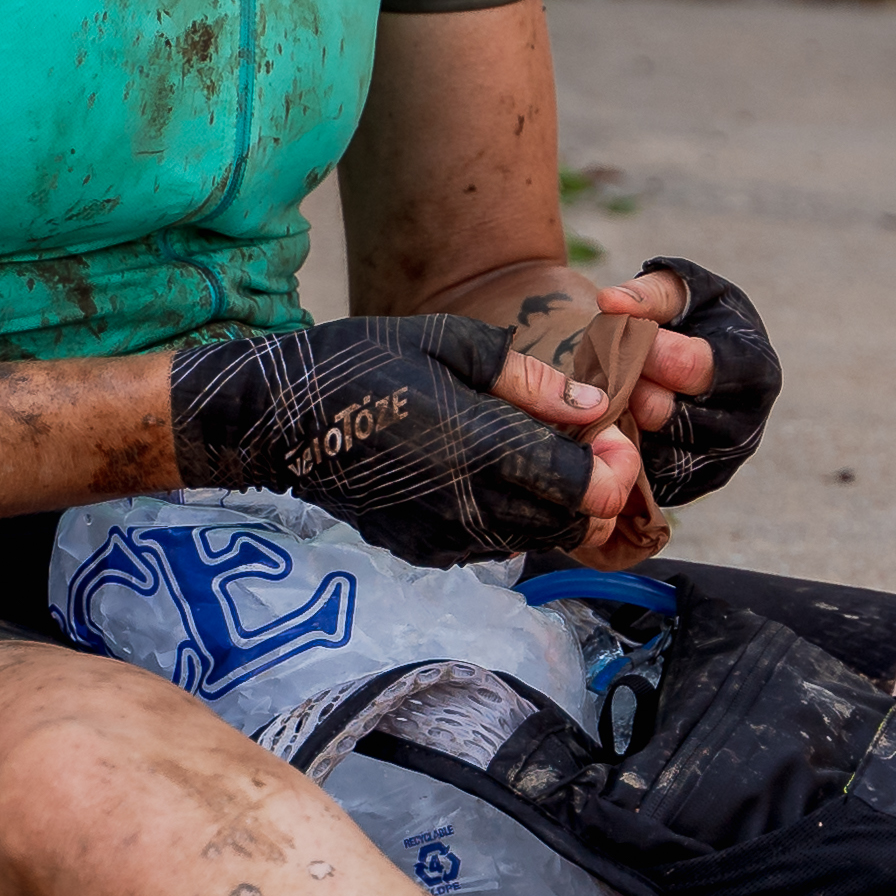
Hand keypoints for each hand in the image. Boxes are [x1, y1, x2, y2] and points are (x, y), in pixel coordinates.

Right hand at [164, 315, 627, 565]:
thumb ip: (528, 380)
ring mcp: (442, 538)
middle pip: (570, 524)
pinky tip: (492, 477)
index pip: (583, 488)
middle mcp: (466, 506)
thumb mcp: (449, 344)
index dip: (614, 467)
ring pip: (535, 540)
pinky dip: (512, 519)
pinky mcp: (423, 551)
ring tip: (538, 454)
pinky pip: (492, 546)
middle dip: (594, 490)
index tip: (608, 433)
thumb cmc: (364, 364)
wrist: (281, 420)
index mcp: (478, 449)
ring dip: (555, 506)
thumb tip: (592, 407)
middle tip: (584, 444)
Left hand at [618, 255, 777, 504]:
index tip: (629, 333)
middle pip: (666, 414)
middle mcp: (745, 423)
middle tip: (613, 365)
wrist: (693, 357)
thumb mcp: (678, 290)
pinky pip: (643, 474)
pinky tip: (617, 417)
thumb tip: (612, 303)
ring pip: (650, 449)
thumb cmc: (690, 317)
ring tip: (613, 388)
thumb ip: (648, 293)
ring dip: (621, 418)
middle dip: (629, 385)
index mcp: (754, 368)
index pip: (691, 367)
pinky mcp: (691, 487)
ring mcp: (720, 462)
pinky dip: (624, 446)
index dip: (649, 350)